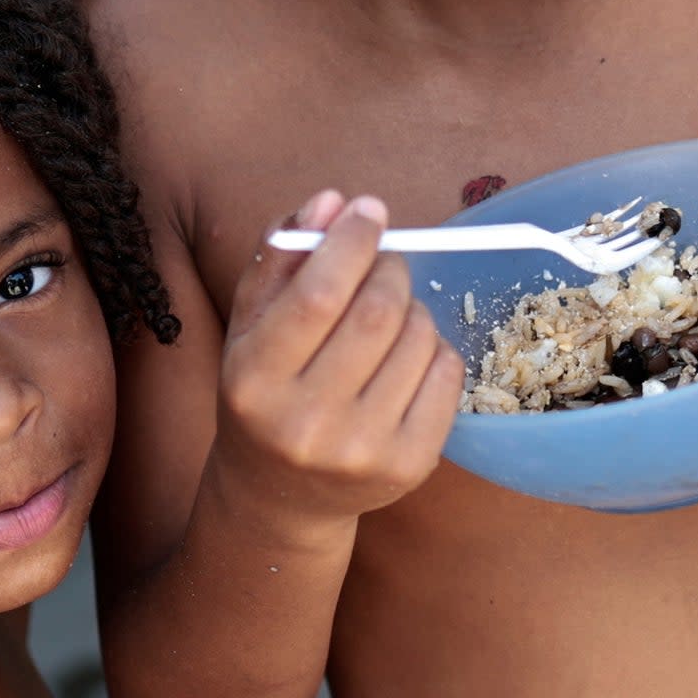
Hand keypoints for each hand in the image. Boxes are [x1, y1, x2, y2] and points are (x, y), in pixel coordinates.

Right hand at [213, 190, 464, 520]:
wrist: (280, 496)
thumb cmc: (265, 395)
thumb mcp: (249, 328)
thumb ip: (280, 258)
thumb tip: (331, 201)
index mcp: (253, 381)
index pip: (318, 295)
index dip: (352, 241)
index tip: (368, 210)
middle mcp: (306, 423)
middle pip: (377, 312)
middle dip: (389, 269)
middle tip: (384, 264)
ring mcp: (362, 450)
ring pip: (419, 337)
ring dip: (412, 308)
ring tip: (387, 321)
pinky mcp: (410, 465)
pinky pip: (447, 373)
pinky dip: (434, 347)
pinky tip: (405, 358)